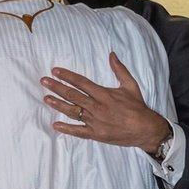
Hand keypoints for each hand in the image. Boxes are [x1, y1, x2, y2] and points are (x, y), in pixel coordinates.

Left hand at [41, 52, 170, 153]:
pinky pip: (78, 131)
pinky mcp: (96, 134)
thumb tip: (111, 54)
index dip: (67, 76)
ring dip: (58, 104)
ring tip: (46, 98)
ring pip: (72, 111)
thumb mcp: (130, 85)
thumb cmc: (137, 107)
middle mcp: (97, 107)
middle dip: (56, 87)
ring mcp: (95, 122)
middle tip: (44, 81)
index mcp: (103, 94)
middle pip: (72, 95)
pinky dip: (66, 129)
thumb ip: (119, 69)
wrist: (145, 129)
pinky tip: (55, 125)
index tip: (55, 71)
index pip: (81, 82)